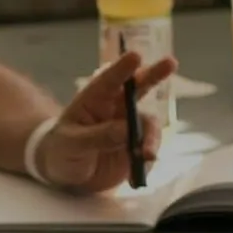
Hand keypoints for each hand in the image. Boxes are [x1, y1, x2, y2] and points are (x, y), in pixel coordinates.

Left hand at [28, 51, 176, 193]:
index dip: (123, 68)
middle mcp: (116, 108)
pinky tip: (136, 176)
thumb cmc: (61, 149)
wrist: (65, 174)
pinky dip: (147, 162)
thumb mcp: (72, 144)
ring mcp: (128, 127)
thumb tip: (126, 130)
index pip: (109, 80)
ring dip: (151, 139)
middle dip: (155, 75)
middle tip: (171, 62)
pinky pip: (149, 150)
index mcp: (95, 99)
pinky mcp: (136, 147)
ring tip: (146, 156)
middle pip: (139, 87)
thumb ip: (98, 136)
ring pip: (149, 125)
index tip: (136, 55)